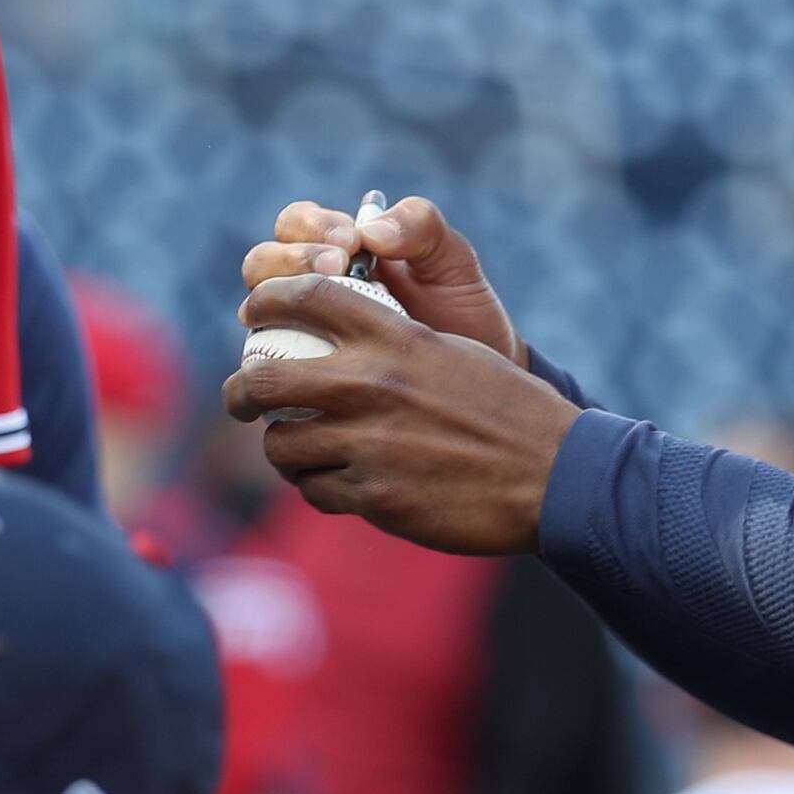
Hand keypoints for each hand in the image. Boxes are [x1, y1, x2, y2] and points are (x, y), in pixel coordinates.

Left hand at [223, 272, 576, 554]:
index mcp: (394, 336)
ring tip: (297, 449)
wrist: (553, 475)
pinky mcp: (375, 497)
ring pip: (281, 445)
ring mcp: (368, 444)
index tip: (254, 314)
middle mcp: (371, 384)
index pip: (304, 296)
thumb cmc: (507, 410)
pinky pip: (315, 490)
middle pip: (261, 379)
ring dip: (283, 447)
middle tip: (241, 397)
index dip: (266, 300)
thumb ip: (391, 344)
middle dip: (239, 391)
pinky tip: (335, 481)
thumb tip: (340, 347)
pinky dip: (317, 485)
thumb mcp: (451, 351)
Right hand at [241, 197, 522, 364]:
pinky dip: (282, 364)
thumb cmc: (464, 322)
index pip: (296, 224)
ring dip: (277, 305)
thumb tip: (371, 229)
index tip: (350, 241)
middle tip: (335, 266)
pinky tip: (319, 368)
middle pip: (261, 265)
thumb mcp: (453, 267)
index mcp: (334, 252)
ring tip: (324, 315)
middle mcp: (305, 294)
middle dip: (290, 258)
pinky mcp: (298, 385)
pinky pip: (270, 372)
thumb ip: (422, 229)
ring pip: (256, 314)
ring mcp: (296, 339)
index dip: (311, 227)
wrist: (480, 397)